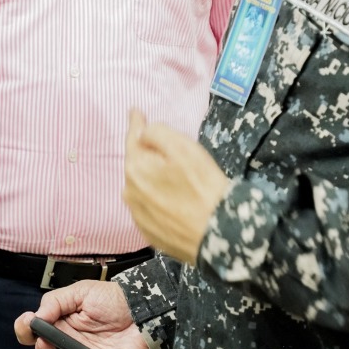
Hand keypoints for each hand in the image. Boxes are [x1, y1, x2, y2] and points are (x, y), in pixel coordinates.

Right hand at [14, 279, 153, 348]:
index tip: (29, 323)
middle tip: (47, 342)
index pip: (33, 335)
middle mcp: (71, 347)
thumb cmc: (111, 299)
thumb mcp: (82, 292)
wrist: (145, 306)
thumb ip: (56, 301)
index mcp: (60, 327)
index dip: (25, 332)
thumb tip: (37, 317)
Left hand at [123, 110, 229, 263]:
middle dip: (150, 156)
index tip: (135, 112)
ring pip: (144, 188)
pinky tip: (177, 203)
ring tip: (179, 183)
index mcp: (135, 169)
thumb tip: (144, 133)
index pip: (133, 139)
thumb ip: (157, 133)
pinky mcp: (150, 233)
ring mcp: (138, 216)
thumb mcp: (184, 148)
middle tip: (173, 155)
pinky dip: (159, 201)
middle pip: (138, 165)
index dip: (136, 124)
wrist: (219, 236)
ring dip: (154, 180)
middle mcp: (130, 192)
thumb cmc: (203, 187)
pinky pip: (151, 208)